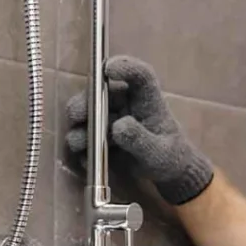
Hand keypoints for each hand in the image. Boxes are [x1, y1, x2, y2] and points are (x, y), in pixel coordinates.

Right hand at [65, 55, 214, 204]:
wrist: (167, 177)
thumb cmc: (170, 158)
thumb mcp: (160, 153)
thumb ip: (140, 140)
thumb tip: (118, 126)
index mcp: (148, 101)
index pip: (140, 76)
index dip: (125, 68)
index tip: (107, 70)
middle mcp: (126, 105)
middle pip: (102, 94)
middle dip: (85, 102)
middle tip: (75, 114)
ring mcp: (111, 121)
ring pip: (88, 116)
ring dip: (79, 128)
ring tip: (79, 143)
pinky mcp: (101, 139)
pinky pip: (86, 141)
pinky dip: (82, 150)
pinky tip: (88, 162)